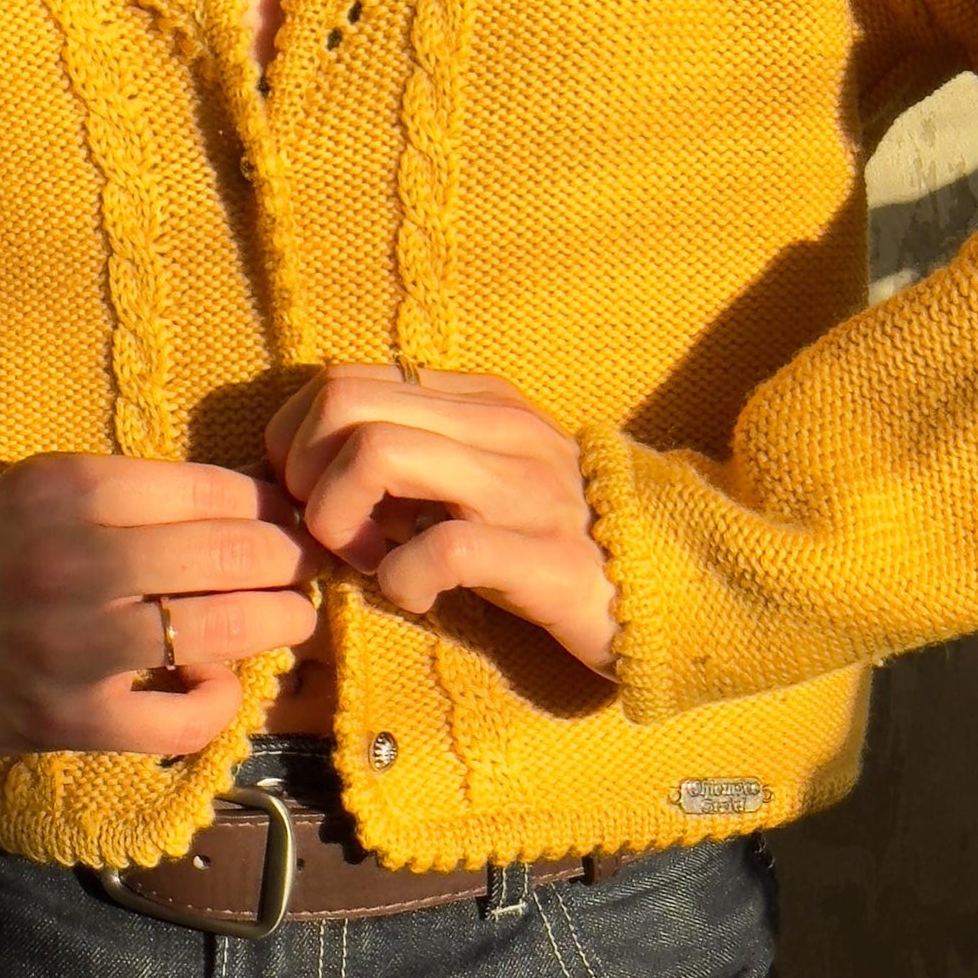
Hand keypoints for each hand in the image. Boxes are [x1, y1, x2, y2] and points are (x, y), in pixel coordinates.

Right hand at [0, 455, 320, 760]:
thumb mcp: (40, 491)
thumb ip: (130, 492)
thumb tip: (246, 499)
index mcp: (70, 489)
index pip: (213, 488)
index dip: (270, 504)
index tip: (291, 515)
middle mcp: (76, 559)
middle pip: (232, 551)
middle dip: (290, 557)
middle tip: (308, 563)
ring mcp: (75, 644)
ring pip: (223, 626)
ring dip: (280, 621)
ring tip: (294, 617)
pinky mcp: (72, 718)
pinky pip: (183, 717)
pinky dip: (220, 702)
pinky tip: (219, 685)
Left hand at [264, 363, 617, 680]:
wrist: (680, 584)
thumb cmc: (560, 538)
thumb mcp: (486, 477)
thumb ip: (418, 459)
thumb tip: (320, 471)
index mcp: (476, 402)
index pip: (342, 378)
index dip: (298, 440)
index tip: (313, 498)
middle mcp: (496, 429)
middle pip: (344, 405)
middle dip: (306, 476)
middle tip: (330, 535)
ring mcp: (523, 488)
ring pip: (378, 455)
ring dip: (341, 521)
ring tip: (367, 561)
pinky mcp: (545, 557)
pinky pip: (442, 549)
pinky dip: (402, 581)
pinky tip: (416, 599)